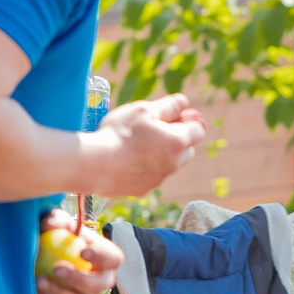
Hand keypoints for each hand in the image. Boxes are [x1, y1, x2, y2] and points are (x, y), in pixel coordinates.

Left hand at [35, 222, 121, 293]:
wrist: (47, 254)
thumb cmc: (59, 234)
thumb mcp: (58, 221)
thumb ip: (55, 219)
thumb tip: (50, 224)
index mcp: (107, 258)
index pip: (113, 259)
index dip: (101, 257)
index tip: (82, 251)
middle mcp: (102, 281)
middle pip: (97, 285)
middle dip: (78, 279)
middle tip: (56, 268)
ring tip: (40, 281)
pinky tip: (34, 290)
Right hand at [90, 95, 207, 196]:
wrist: (94, 164)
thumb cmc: (119, 133)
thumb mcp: (143, 110)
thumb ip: (168, 106)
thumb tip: (184, 102)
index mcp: (178, 142)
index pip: (199, 130)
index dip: (188, 121)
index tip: (172, 116)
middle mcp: (173, 163)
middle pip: (186, 150)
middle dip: (176, 139)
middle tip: (152, 131)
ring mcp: (158, 179)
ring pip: (168, 164)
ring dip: (159, 155)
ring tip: (134, 146)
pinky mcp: (142, 190)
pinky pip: (149, 176)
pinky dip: (143, 169)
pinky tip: (124, 161)